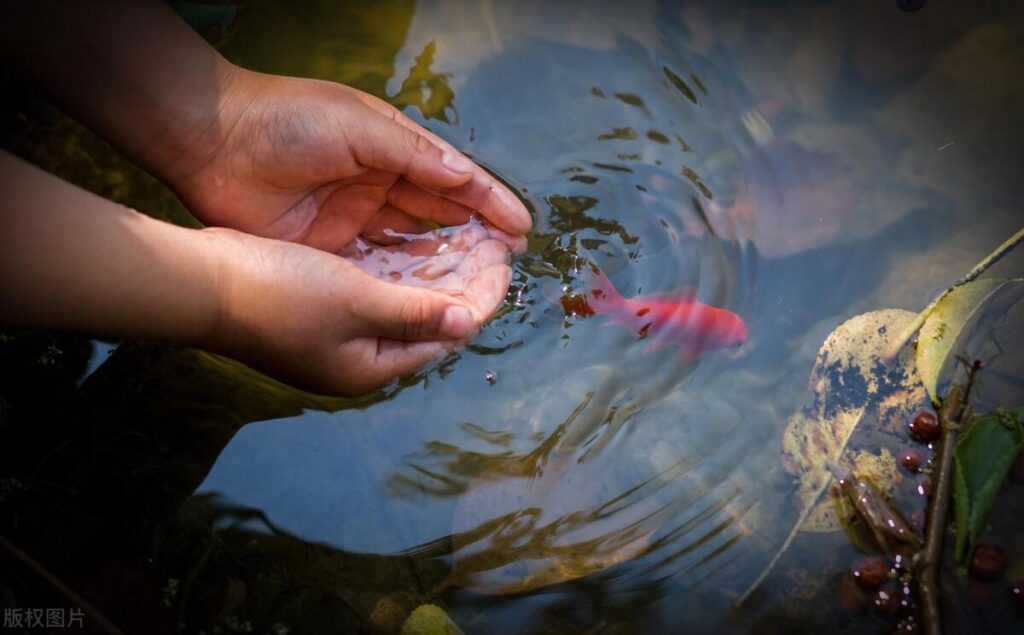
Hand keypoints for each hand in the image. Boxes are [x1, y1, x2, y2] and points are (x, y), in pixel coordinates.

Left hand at [155, 68, 531, 252]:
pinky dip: (401, 285)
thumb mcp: (358, 126)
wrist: (208, 141)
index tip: (521, 230)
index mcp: (392, 150)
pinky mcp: (328, 249)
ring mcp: (353, 219)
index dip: (489, 204)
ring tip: (478, 289)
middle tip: (505, 267)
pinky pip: (375, 271)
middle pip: (437, 221)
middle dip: (473, 242)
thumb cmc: (285, 121)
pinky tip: (429, 301)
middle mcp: (379, 186)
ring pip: (410, 251)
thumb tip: (465, 178)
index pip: (452, 181)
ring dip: (442, 268)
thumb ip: (413, 154)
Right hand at [202, 221, 512, 396]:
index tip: (504, 263)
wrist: (200, 283)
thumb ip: (414, 310)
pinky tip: (417, 243)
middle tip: (492, 247)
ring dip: (433, 273)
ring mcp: (335, 337)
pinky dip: (399, 270)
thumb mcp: (356, 300)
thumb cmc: (278, 293)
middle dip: (462, 283)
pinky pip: (374, 291)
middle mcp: (357, 358)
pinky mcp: (317, 312)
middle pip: (427, 321)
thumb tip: (466, 321)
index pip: (444, 335)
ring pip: (402, 303)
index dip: (478, 297)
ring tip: (465, 240)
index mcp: (371, 366)